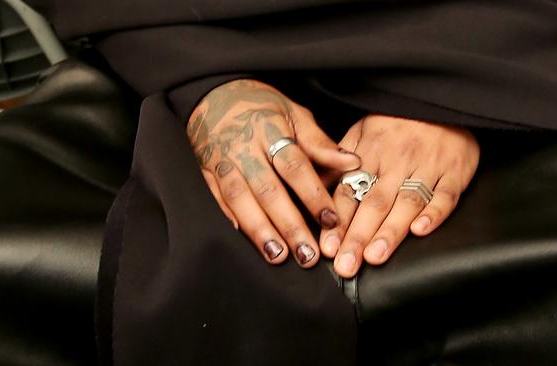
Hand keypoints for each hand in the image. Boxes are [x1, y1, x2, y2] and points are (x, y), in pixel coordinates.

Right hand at [187, 79, 359, 266]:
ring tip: (278, 256)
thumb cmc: (261, 106)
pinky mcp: (204, 172)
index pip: (295, 166)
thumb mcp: (294, 114)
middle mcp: (244, 148)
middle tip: (308, 255)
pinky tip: (244, 238)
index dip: (313, 195)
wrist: (212, 93)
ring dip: (260, 230)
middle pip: (268, 190)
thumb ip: (320, 144)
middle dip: (289, 225)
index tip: (331, 220)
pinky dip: (229, 219)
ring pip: (240, 199)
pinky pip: (215, 199)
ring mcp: (221, 161)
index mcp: (270, 130)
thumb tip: (352, 163)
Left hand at [319, 115, 479, 277]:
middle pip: (374, 203)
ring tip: (375, 257)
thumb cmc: (398, 123)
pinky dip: (434, 213)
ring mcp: (428, 166)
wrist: (443, 103)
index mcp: (371, 152)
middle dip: (358, 236)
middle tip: (346, 265)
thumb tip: (313, 188)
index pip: (350, 191)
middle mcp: (397, 161)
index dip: (338, 221)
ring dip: (390, 231)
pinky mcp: (455, 172)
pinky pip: (446, 195)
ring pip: (406, 202)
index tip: (328, 247)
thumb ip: (339, 161)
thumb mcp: (362, 131)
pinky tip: (420, 231)